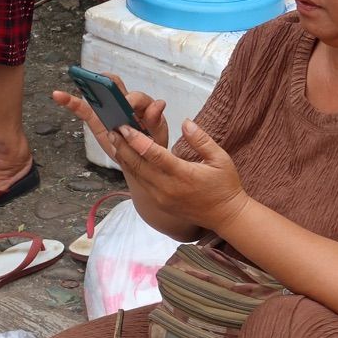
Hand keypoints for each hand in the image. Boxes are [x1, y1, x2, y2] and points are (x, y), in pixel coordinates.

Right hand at [51, 75, 168, 165]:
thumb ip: (156, 121)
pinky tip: (59, 96)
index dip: (132, 100)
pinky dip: (71, 102)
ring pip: (98, 93)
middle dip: (107, 84)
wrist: (142, 161)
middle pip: (115, 85)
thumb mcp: (158, 136)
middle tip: (102, 86)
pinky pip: (83, 110)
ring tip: (77, 79)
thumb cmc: (151, 145)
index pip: (136, 97)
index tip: (128, 107)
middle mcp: (124, 104)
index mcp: (142, 106)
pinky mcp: (97, 121)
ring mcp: (109, 111)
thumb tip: (158, 104)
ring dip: (87, 85)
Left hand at [112, 117, 246, 234]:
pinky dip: (132, 169)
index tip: (124, 127)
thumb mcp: (220, 158)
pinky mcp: (159, 203)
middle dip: (123, 146)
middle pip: (139, 166)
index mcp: (184, 175)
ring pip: (136, 175)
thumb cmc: (224, 185)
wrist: (225, 216)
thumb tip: (186, 122)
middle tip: (112, 129)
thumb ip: (201, 140)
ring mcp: (161, 198)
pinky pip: (141, 184)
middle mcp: (168, 188)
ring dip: (124, 157)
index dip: (137, 141)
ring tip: (114, 139)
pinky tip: (126, 156)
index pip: (155, 156)